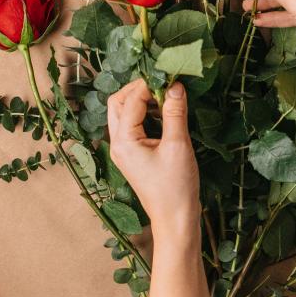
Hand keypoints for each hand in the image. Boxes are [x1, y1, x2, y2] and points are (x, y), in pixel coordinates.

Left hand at [107, 79, 199, 239]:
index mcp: (123, 141)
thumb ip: (175, 113)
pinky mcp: (134, 155)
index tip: (171, 76)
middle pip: (118, 103)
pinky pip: (134, 126)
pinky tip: (166, 113)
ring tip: (168, 97)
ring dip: (143, 100)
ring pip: (125, 114)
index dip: (149, 84)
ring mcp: (124, 150)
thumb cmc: (175, 187)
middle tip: (163, 83)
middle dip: (139, 89)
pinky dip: (147, 114)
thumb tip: (175, 85)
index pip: (131, 100)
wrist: (175, 219)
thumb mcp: (178, 146)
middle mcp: (118, 143)